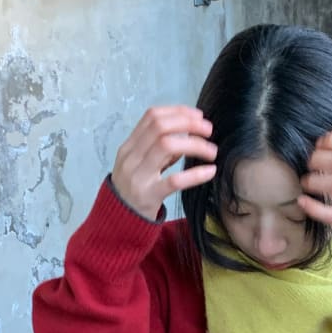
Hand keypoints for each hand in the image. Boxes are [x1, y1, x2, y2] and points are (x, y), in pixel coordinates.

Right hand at [112, 106, 216, 220]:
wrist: (120, 220)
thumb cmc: (134, 189)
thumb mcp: (140, 164)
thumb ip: (159, 149)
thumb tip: (187, 132)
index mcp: (129, 147)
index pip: (152, 116)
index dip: (178, 111)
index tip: (198, 116)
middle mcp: (131, 158)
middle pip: (160, 127)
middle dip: (188, 123)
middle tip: (208, 130)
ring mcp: (139, 176)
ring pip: (167, 146)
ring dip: (194, 144)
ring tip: (211, 151)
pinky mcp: (149, 196)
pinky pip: (175, 180)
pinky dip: (195, 174)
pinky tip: (210, 171)